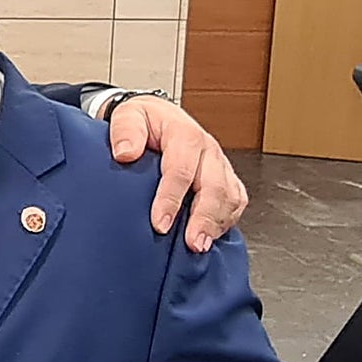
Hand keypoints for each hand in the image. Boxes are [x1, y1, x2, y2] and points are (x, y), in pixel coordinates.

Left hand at [103, 97, 248, 252]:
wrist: (159, 116)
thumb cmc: (143, 120)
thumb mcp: (127, 116)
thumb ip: (125, 131)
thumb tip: (125, 153)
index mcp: (184, 133)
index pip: (180, 170)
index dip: (170, 199)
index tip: (159, 224)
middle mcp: (208, 149)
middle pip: (214, 187)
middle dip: (204, 218)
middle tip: (192, 244)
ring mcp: (219, 164)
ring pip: (229, 197)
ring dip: (217, 224)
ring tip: (201, 246)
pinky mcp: (226, 177)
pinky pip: (236, 200)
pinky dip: (227, 220)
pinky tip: (213, 236)